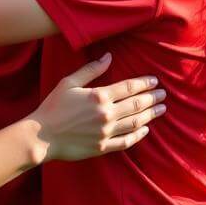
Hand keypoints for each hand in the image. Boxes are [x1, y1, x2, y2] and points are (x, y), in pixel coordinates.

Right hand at [30, 53, 165, 161]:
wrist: (41, 136)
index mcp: (98, 96)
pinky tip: (145, 129)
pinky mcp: (103, 147)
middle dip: (152, 98)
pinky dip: (138, 135)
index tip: (155, 81)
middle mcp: (106, 114)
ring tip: (161, 109)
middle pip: (136, 105)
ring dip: (150, 115)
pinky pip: (126, 141)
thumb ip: (91, 70)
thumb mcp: (69, 83)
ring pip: (135, 122)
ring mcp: (106, 132)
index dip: (144, 84)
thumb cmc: (53, 106)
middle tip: (163, 95)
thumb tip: (109, 57)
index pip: (128, 88)